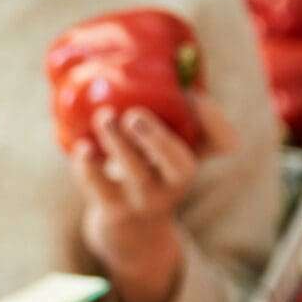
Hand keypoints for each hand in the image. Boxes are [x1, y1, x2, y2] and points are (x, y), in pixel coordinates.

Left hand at [70, 102, 236, 301]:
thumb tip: (178, 72)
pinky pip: (101, 189)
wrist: (131, 230)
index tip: (193, 95)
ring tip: (104, 116)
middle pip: (178, 163)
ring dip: (119, 144)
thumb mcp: (171, 148)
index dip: (212, 120)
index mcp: (191, 157)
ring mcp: (145, 199)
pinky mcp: (114, 211)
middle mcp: (175, 182)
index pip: (219, 143)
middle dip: (157, 137)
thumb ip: (175, 115)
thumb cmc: (152, 172)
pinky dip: (89, 167)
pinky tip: (82, 147)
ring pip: (136, 173)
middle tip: (133, 114)